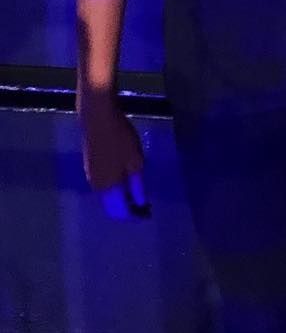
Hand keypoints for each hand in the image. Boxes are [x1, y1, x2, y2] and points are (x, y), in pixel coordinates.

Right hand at [78, 93, 149, 219]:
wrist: (97, 117)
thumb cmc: (120, 138)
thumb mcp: (135, 161)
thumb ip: (136, 185)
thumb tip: (138, 202)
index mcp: (107, 188)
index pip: (120, 211)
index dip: (134, 215)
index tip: (148, 214)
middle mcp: (95, 186)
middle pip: (112, 206)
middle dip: (128, 208)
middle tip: (144, 205)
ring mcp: (90, 175)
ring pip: (107, 195)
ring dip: (121, 198)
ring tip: (136, 194)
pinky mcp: (89, 165)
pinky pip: (103, 184)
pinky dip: (115, 187)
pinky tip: (124, 180)